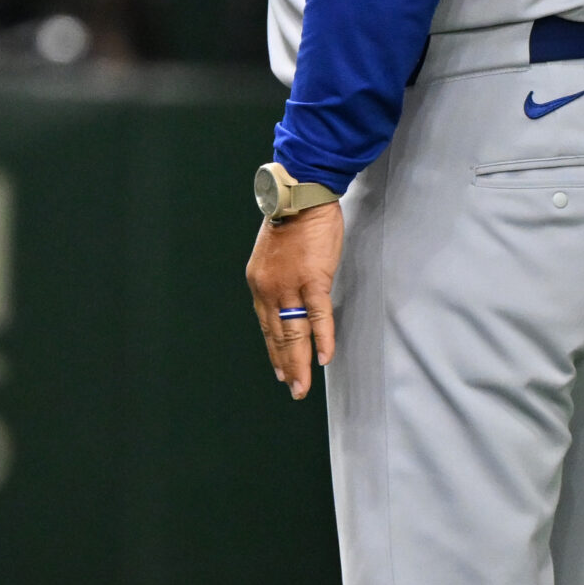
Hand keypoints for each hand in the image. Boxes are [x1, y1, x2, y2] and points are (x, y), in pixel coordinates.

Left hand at [245, 199, 339, 399]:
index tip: (280, 369)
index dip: (274, 350)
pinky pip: (317, 316)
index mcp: (259, 283)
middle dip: (287, 364)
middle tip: (294, 388)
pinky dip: (321, 339)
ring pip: (295, 332)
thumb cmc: (294, 222)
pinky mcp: (313, 279)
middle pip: (279, 335)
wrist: (301, 195)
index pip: (267, 325)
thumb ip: (280, 281)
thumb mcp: (276, 255)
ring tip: (303, 385)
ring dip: (300, 362)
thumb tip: (290, 303)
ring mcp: (290, 285)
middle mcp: (269, 288)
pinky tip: (324, 358)